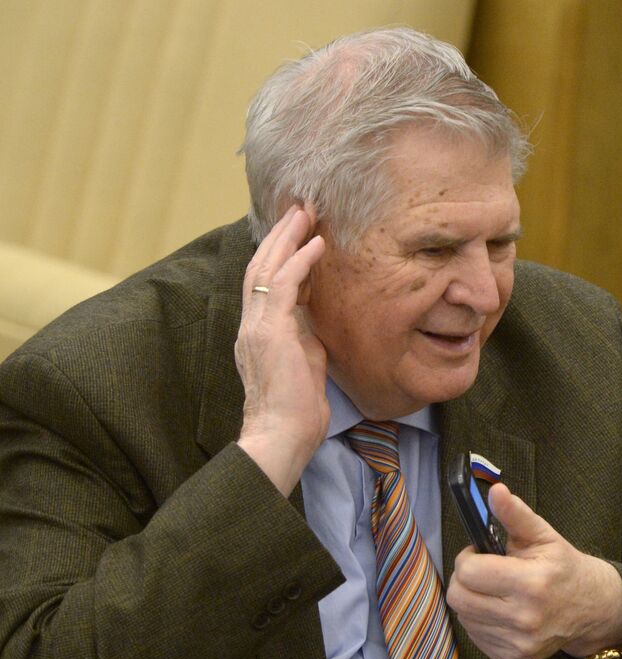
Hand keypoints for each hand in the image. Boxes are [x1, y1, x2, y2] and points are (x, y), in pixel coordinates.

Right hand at [235, 206, 328, 495]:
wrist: (281, 436)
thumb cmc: (296, 410)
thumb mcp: (305, 363)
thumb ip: (307, 336)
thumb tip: (318, 319)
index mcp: (257, 332)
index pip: (264, 283)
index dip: (278, 254)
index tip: (296, 232)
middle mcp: (251, 324)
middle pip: (261, 266)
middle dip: (279, 235)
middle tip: (298, 208)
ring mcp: (257, 326)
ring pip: (267, 268)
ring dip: (288, 238)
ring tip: (305, 213)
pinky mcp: (270, 331)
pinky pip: (284, 286)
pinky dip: (300, 262)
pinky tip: (316, 244)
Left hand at [446, 483, 621, 658]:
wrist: (592, 607)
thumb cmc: (563, 567)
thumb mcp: (543, 535)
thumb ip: (515, 514)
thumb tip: (495, 491)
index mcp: (531, 583)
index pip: (469, 572)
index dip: (468, 558)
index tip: (481, 554)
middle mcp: (524, 618)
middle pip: (459, 598)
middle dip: (465, 580)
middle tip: (483, 571)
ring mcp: (519, 644)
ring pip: (464, 618)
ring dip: (472, 601)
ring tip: (496, 591)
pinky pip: (476, 637)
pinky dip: (482, 622)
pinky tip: (502, 611)